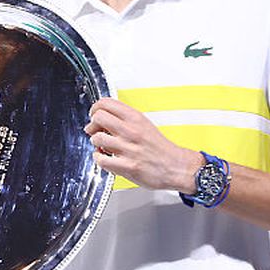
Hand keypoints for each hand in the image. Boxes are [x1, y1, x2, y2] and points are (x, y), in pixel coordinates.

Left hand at [84, 97, 201, 191]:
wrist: (176, 167)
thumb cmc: (159, 148)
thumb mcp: (144, 124)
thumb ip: (124, 119)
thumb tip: (101, 117)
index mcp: (135, 118)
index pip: (106, 103)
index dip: (95, 108)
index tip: (95, 114)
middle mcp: (131, 131)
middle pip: (98, 117)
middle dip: (92, 124)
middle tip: (95, 131)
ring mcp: (128, 149)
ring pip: (96, 138)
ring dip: (96, 143)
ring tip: (103, 146)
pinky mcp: (127, 166)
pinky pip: (100, 159)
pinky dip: (99, 158)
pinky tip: (105, 158)